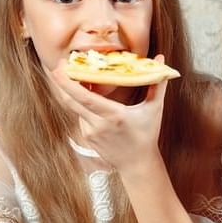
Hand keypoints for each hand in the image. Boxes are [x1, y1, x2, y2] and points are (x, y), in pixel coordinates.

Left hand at [50, 57, 167, 172]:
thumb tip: (160, 59)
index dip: (68, 81)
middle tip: (62, 64)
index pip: (83, 97)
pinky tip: (92, 99)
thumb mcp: (154, 109)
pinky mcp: (86, 137)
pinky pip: (81, 116)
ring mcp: (89, 132)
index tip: (62, 66)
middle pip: (70, 100)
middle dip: (61, 81)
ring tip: (82, 78)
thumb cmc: (147, 135)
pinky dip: (84, 105)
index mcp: (113, 115)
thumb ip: (157, 83)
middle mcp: (97, 124)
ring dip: (76, 93)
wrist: (137, 163)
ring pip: (76, 107)